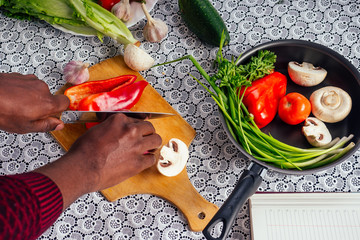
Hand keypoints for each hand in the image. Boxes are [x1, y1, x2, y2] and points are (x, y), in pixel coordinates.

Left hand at [0, 73, 68, 132]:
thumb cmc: (2, 111)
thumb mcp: (26, 127)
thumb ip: (46, 125)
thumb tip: (58, 124)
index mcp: (47, 103)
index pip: (66, 102)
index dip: (60, 109)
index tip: (54, 114)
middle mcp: (42, 88)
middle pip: (50, 97)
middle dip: (42, 105)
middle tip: (28, 114)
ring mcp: (30, 80)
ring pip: (37, 90)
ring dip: (31, 97)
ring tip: (16, 106)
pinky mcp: (20, 75)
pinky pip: (26, 85)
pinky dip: (21, 91)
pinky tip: (11, 98)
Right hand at [35, 113, 161, 208]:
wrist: (82, 168)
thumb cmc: (84, 151)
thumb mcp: (96, 130)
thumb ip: (110, 128)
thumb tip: (115, 130)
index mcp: (119, 120)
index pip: (135, 119)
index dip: (136, 126)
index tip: (136, 130)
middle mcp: (131, 130)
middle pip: (149, 127)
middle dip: (148, 133)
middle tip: (146, 138)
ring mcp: (136, 146)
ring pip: (156, 140)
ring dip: (153, 144)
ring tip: (150, 148)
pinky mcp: (138, 162)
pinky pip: (152, 158)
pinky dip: (149, 159)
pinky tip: (144, 160)